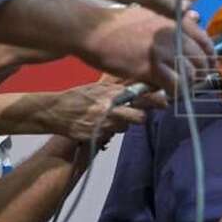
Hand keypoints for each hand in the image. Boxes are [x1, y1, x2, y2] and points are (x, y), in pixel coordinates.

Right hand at [40, 82, 165, 140]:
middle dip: (140, 117)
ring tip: (109, 117)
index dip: (155, 100)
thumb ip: (118, 87)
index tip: (165, 102)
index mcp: (112, 94)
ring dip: (122, 124)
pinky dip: (109, 131)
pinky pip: (112, 135)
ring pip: (126, 128)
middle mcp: (111, 109)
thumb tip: (141, 85)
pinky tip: (99, 124)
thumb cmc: (80, 96)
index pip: (141, 97)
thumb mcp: (99, 87)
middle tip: (137, 114)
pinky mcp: (97, 136)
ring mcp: (104, 124)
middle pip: (139, 118)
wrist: (56, 111)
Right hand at [87, 6, 215, 92]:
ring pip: (190, 75)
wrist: (93, 30)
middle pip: (201, 61)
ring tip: (180, 91)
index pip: (205, 41)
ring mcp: (163, 51)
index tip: (207, 67)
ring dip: (188, 87)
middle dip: (201, 76)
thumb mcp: (151, 14)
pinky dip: (175, 94)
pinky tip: (169, 95)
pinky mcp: (151, 68)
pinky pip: (174, 86)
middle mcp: (174, 34)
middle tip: (193, 84)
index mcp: (175, 20)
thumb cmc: (118, 23)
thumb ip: (173, 22)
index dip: (209, 58)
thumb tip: (194, 20)